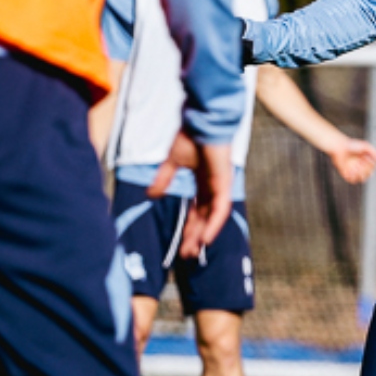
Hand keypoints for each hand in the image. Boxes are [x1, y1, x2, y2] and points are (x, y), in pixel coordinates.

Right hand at [147, 131, 233, 257]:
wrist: (201, 120)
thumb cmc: (191, 135)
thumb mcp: (173, 161)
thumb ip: (164, 179)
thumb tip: (151, 195)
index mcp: (203, 181)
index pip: (198, 210)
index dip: (190, 227)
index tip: (182, 242)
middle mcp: (213, 186)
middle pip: (205, 218)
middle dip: (195, 236)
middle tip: (187, 255)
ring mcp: (220, 186)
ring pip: (212, 218)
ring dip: (203, 235)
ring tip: (195, 251)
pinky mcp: (224, 184)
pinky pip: (221, 210)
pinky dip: (214, 225)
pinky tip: (206, 239)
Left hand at [327, 138, 375, 184]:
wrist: (340, 147)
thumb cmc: (352, 145)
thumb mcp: (365, 146)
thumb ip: (374, 152)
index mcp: (367, 162)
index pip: (373, 168)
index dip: (370, 165)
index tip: (364, 158)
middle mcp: (362, 167)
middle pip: (368, 175)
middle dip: (365, 170)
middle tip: (359, 163)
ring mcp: (354, 171)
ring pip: (361, 179)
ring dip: (359, 174)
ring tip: (354, 167)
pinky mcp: (347, 174)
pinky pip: (352, 180)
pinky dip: (352, 177)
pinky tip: (349, 170)